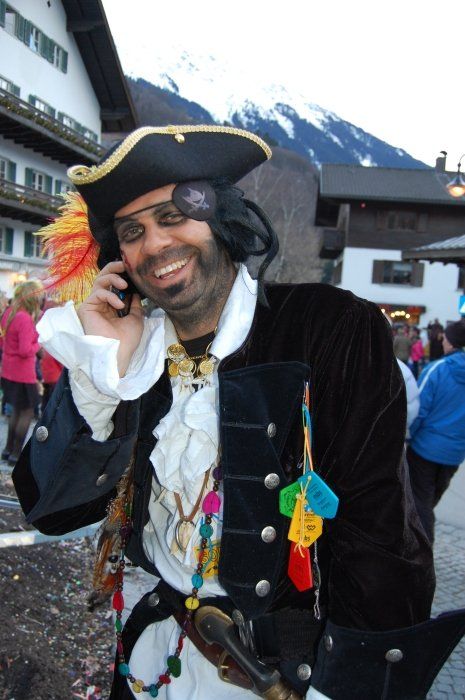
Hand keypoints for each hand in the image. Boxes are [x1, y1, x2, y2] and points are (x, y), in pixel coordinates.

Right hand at [77, 261, 143, 376]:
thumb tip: (135, 291)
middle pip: (104, 278)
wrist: (118, 354)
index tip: (132, 270)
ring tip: (124, 285)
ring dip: (113, 279)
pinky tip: (119, 305)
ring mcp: (93, 305)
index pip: (114, 285)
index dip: (122, 275)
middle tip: (125, 265)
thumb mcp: (136, 318)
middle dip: (114, 269)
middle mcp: (102, 304)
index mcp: (112, 306)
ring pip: (99, 281)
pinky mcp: (87, 308)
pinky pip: (98, 293)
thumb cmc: (127, 339)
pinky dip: (110, 296)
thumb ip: (134, 304)